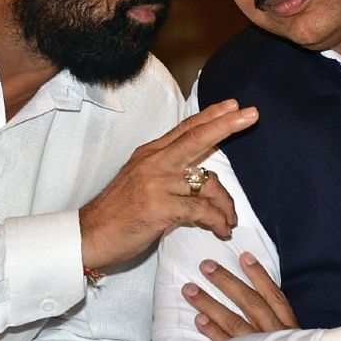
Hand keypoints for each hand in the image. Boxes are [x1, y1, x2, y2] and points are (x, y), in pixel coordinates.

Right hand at [79, 99, 257, 268]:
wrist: (89, 234)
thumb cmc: (117, 212)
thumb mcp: (139, 180)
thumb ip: (166, 170)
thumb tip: (196, 172)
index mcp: (150, 153)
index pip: (186, 129)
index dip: (211, 115)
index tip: (234, 105)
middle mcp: (154, 162)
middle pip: (197, 138)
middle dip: (227, 125)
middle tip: (251, 115)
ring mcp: (157, 184)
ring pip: (207, 185)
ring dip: (226, 205)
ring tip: (230, 220)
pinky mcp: (160, 208)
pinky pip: (201, 211)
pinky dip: (217, 221)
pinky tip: (222, 230)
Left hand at [183, 252, 297, 340]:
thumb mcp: (290, 340)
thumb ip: (275, 320)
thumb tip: (256, 295)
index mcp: (289, 327)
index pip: (274, 295)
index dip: (259, 275)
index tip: (244, 256)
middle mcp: (276, 335)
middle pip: (251, 302)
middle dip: (227, 282)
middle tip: (205, 266)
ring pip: (234, 321)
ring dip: (210, 303)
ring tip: (190, 290)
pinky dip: (213, 332)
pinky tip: (198, 320)